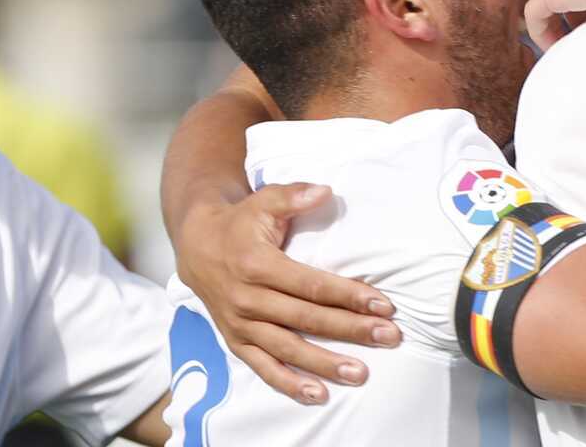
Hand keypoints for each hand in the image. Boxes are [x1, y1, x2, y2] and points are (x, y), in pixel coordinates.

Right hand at [171, 184, 398, 403]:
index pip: (312, 285)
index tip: (383, 305)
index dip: (348, 295)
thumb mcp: (263, 200)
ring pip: (288, 348)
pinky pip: (263, 367)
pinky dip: (288, 383)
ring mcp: (241, 325)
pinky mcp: (236, 342)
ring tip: (360, 373)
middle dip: (351, 329)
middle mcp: (249, 299)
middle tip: (388, 337)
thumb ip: (293, 196)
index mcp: (258, 265)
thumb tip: (324, 191)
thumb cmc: (241, 222)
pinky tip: (317, 394)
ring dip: (325, 363)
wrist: (197, 246)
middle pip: (308, 319)